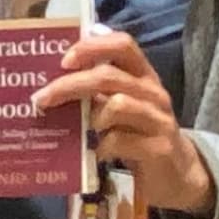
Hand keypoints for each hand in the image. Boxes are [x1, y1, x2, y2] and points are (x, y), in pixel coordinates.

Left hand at [33, 28, 213, 216]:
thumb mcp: (124, 107)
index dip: (92, 47)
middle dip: (69, 85)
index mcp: (143, 76)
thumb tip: (55, 77)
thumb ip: (99, 90)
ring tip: (79, 129)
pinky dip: (102, 147)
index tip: (63, 59)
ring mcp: (158, 120)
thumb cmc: (141, 135)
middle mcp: (154, 93)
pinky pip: (121, 141)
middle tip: (40, 98)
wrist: (178, 174)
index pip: (123, 44)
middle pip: (108, 76)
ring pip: (118, 104)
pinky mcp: (159, 148)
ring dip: (90, 116)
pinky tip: (96, 154)